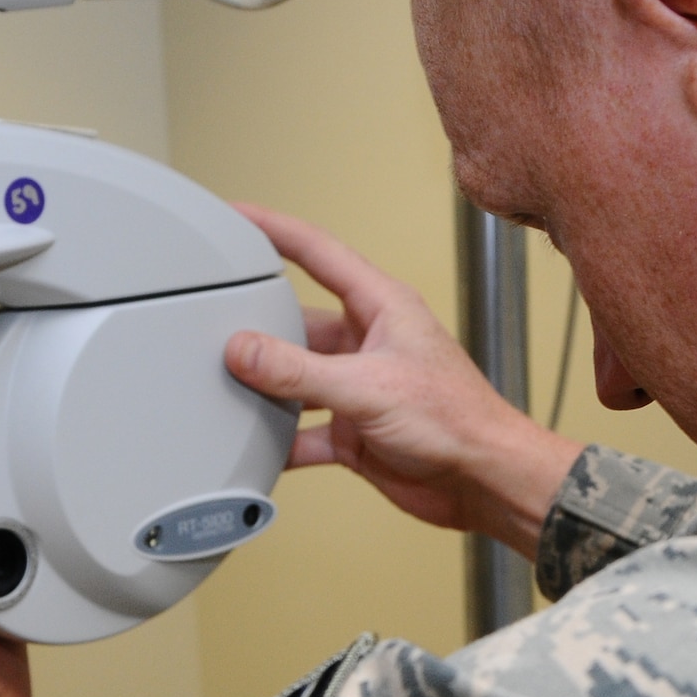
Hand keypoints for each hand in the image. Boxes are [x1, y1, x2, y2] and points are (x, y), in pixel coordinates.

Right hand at [225, 205, 582, 558]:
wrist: (483, 480)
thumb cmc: (458, 420)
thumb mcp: (367, 387)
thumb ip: (299, 371)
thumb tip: (244, 350)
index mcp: (380, 307)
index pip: (318, 253)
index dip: (275, 229)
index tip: (237, 215)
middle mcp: (368, 341)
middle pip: (298, 323)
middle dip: (259, 327)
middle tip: (214, 325)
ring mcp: (358, 387)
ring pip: (296, 379)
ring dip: (268, 390)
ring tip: (227, 390)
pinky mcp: (354, 430)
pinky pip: (303, 430)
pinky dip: (281, 440)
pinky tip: (258, 447)